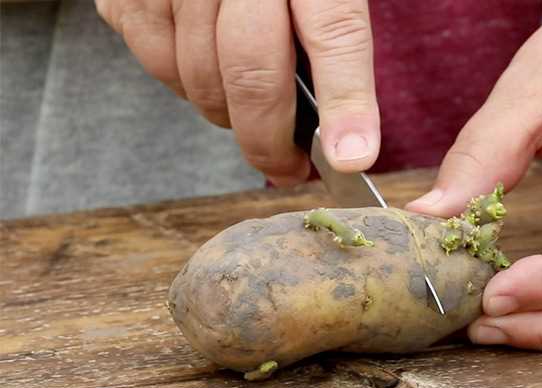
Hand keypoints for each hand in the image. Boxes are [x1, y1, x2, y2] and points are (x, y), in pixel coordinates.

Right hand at [96, 0, 379, 184]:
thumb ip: (330, 36)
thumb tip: (344, 136)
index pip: (335, 31)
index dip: (345, 101)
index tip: (350, 158)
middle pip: (253, 72)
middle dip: (270, 140)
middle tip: (287, 169)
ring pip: (200, 79)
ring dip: (228, 115)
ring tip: (249, 110)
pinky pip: (157, 64)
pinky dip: (185, 85)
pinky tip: (206, 69)